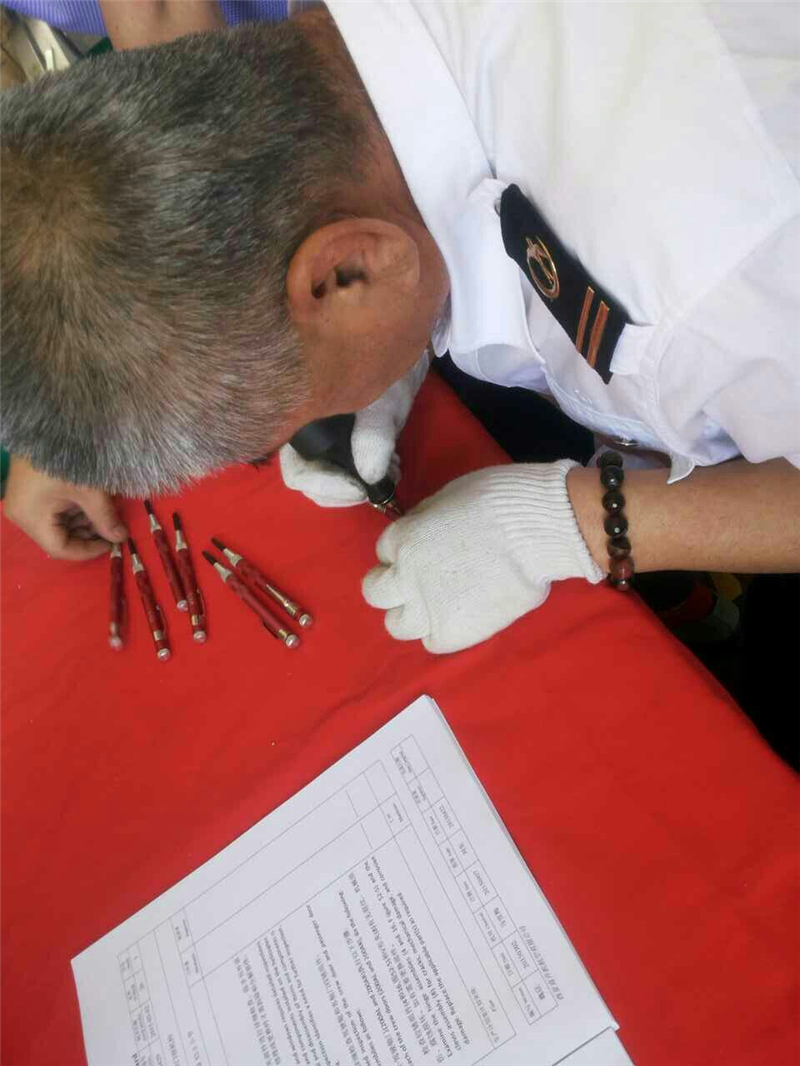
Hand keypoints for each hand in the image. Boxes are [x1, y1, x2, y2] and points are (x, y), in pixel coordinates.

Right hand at [3, 456, 126, 560]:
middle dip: (88, 535)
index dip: (88, 550)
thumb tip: (121, 538)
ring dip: (83, 523)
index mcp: (31, 518)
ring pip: (57, 525)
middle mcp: (23, 515)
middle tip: (112, 528)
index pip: (60, 549)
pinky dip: (75, 511)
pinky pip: (53, 511)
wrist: (49, 423)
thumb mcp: (90, 491)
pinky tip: (93, 504)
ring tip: (106, 514)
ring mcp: (25, 504)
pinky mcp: (30, 493)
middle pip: (57, 538)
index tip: (112, 544)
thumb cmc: (69, 459)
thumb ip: (106, 518)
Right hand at [279, 351, 429, 506]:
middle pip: (310, 483)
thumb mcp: (383, 403)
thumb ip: (374, 437)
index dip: (327, 487)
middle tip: (377, 486)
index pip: (298, 473)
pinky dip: (365, 477)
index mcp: (301, 422)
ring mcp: (319, 441)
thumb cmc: (384, 372)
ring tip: (389, 473)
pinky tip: (389, 466)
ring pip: (327, 480)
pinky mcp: (338, 444)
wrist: (401, 354)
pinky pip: (343, 471)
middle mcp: (303, 435)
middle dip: (345, 491)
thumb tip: (368, 477)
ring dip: (357, 486)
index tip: (361, 490)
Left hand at [362, 460, 603, 652]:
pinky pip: (432, 641)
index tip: (425, 550)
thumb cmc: (500, 502)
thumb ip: (426, 520)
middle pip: (375, 592)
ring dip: (412, 613)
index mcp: (403, 539)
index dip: (405, 550)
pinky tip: (461, 616)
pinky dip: (442, 631)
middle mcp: (405, 577)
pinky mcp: (453, 634)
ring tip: (438, 604)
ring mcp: (427, 609)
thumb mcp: (448, 496)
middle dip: (391, 585)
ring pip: (396, 624)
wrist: (538, 532)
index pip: (385, 551)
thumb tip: (422, 530)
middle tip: (418, 581)